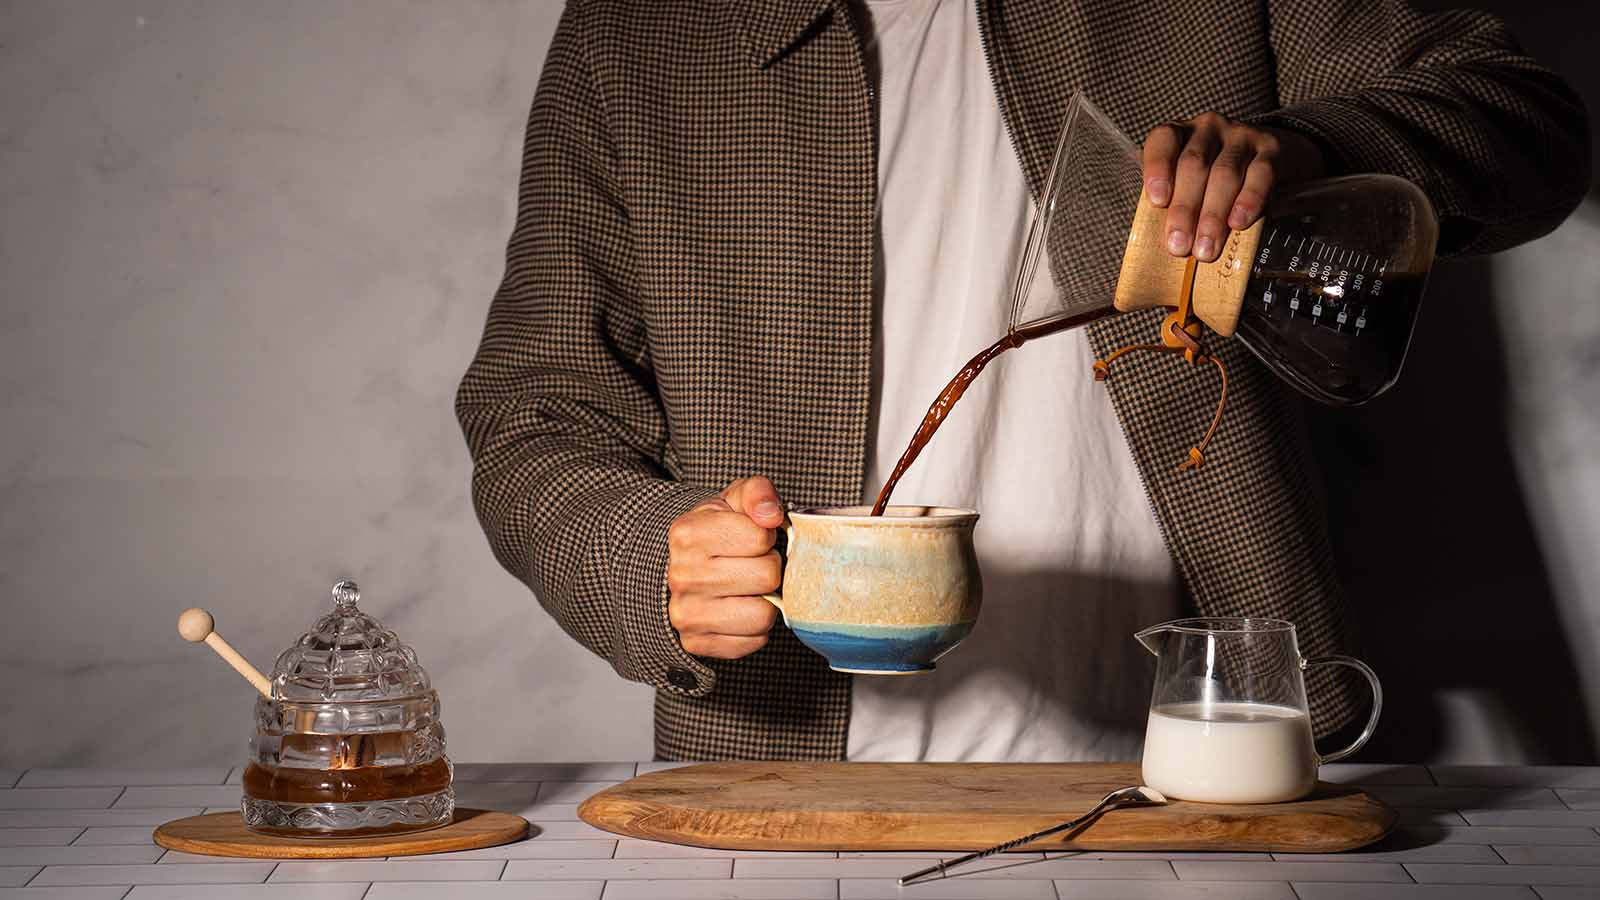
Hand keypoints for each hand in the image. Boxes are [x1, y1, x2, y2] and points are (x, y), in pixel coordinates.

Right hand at [666, 476, 785, 659]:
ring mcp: (685, 613)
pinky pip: (753, 642)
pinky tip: (740, 609)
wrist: (685, 568)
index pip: (761, 538)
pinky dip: (755, 628)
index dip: (765, 537)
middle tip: (751, 564)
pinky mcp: (696, 643)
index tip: (750, 539)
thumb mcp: (735, 500)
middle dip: (768, 568)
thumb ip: (757, 493)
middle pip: (767, 576)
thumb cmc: (718, 531)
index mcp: (687, 534)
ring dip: (765, 601)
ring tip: (748, 588)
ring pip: (762, 614)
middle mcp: (681, 575)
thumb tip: (771, 515)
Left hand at [1141, 112, 1325, 261]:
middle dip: (1184, 209)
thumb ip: (1176, 206)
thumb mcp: (1193, 186)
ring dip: (1212, 215)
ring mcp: (1241, 136)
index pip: (1164, 140)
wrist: (1275, 164)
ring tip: (1206, 248)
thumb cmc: (1218, 183)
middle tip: (1179, 246)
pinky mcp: (1271, 150)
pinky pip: (1260, 175)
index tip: (1158, 202)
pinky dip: (1248, 201)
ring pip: (1224, 173)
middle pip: (1193, 165)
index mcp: (1181, 135)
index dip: (1158, 169)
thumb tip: (1169, 243)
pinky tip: (1238, 223)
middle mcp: (1209, 128)